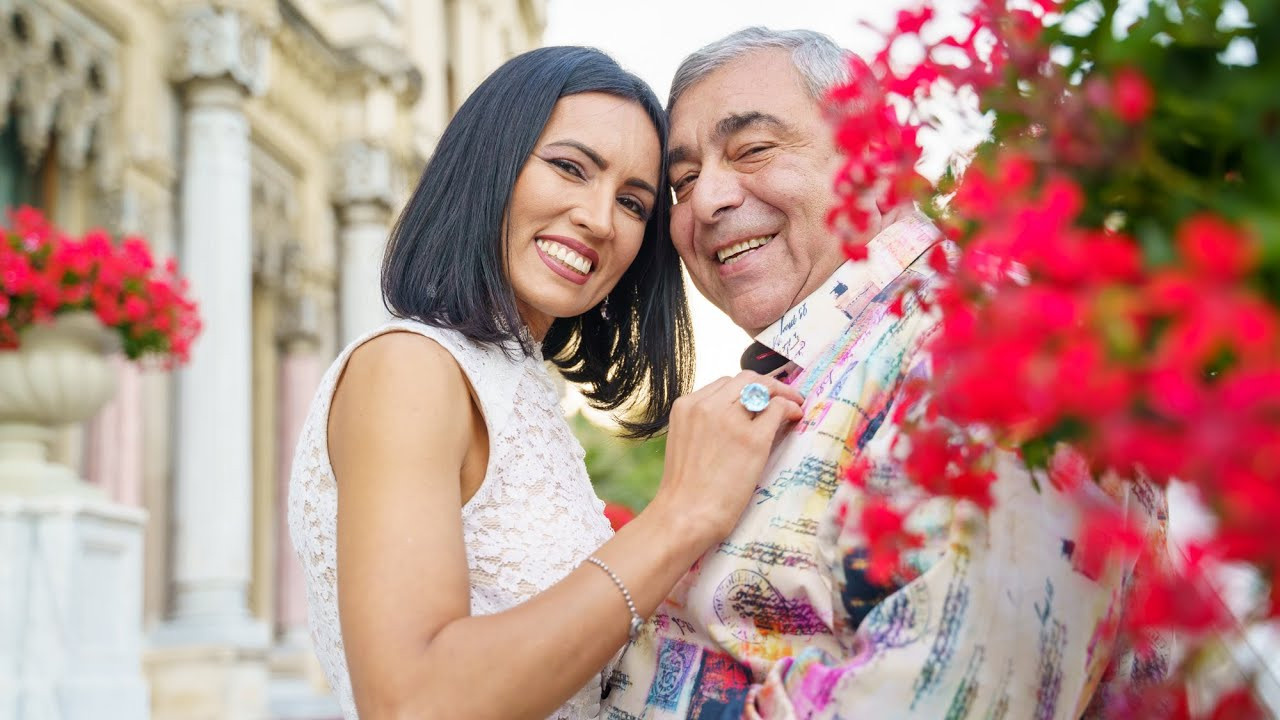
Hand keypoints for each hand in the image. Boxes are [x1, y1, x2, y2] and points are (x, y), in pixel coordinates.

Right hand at [651, 371, 803, 546]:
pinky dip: (790, 409)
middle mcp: (706, 406)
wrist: (685, 515)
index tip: (759, 398)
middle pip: (745, 379)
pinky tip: (795, 418)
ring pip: (763, 388)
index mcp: (686, 407)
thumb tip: (740, 418)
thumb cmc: (685, 490)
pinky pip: (778, 409)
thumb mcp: (687, 443)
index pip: (724, 384)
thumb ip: (706, 425)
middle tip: (783, 396)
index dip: (746, 390)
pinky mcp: (753, 439)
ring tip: (794, 405)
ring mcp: (730, 421)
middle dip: (768, 384)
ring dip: (782, 392)